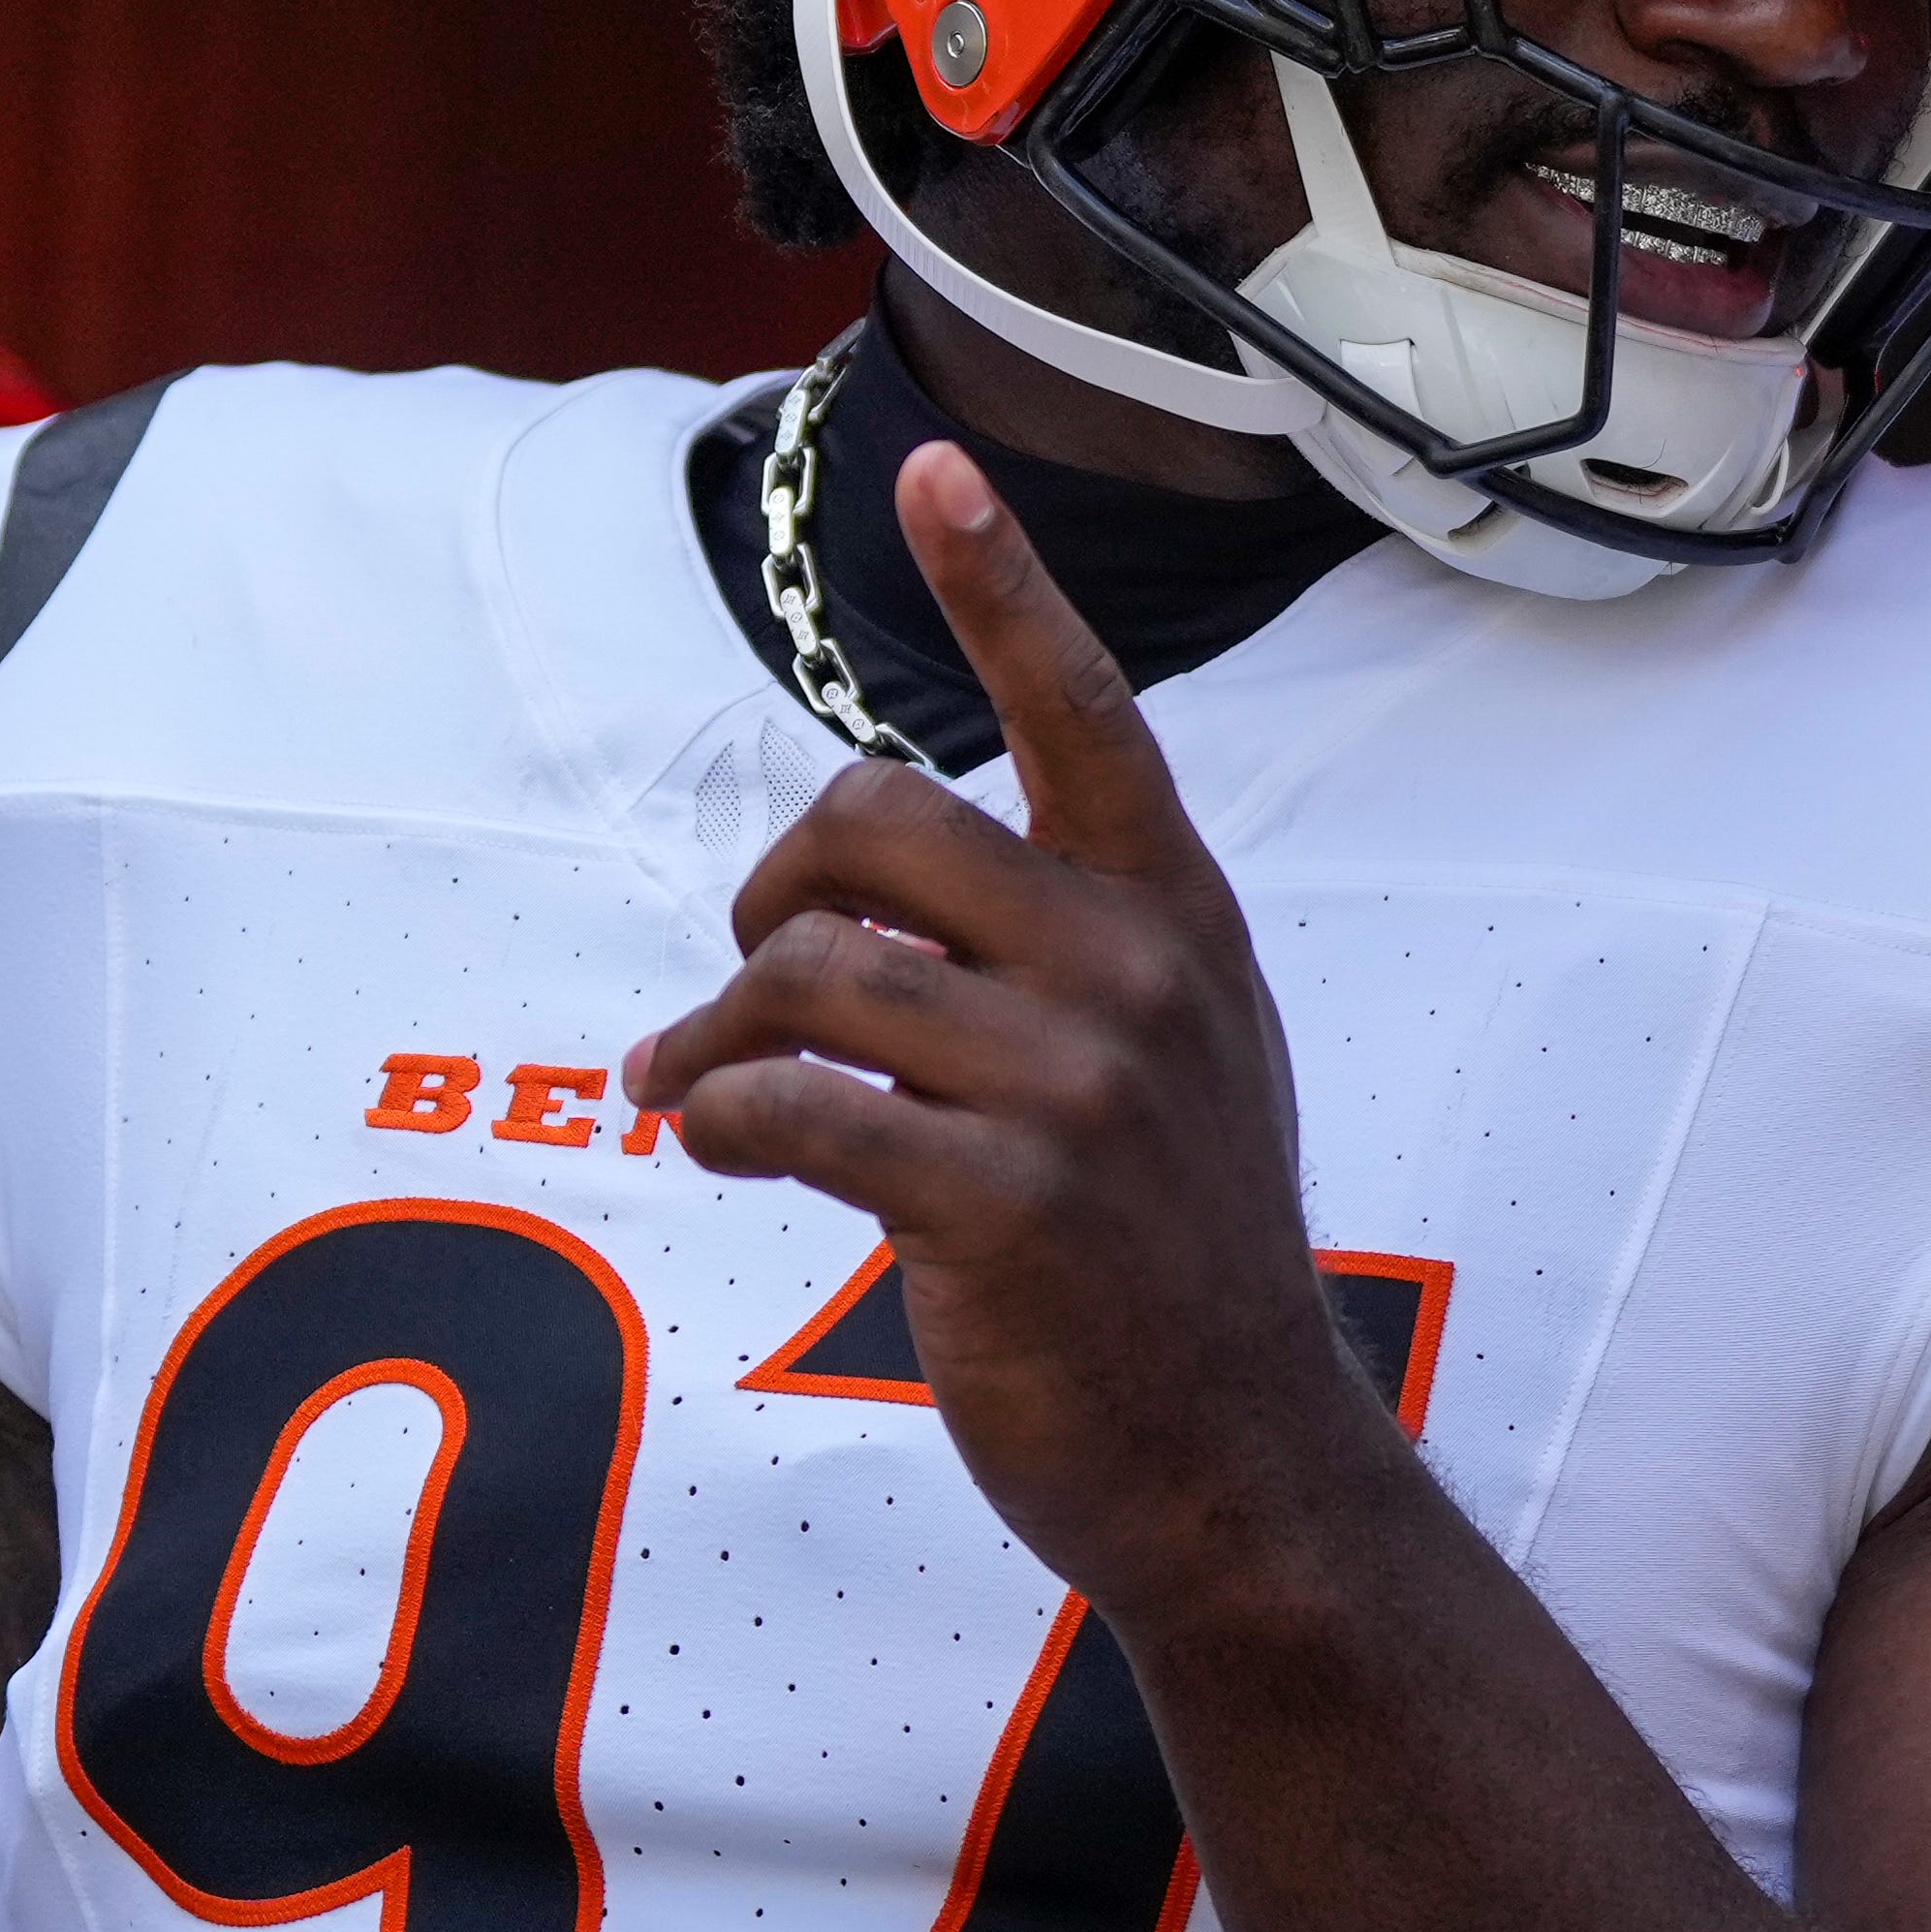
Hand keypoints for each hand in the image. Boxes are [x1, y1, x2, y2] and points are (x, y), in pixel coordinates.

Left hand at [624, 444, 1401, 1619]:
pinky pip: (792, 1109)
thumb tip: (878, 904)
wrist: (1241, 1457)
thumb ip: (1078, 955)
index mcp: (1179, 915)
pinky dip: (718, 1118)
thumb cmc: (1175, 1255)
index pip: (1086, 712)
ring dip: (714, 1034)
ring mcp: (1077, 1087)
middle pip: (880, 822)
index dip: (1003, 586)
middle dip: (769, 891)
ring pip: (816, 973)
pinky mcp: (999, 1204)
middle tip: (746, 977)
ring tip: (689, 1086)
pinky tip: (718, 1145)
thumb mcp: (1183, 1059)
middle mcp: (1137, 971)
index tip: (936, 474)